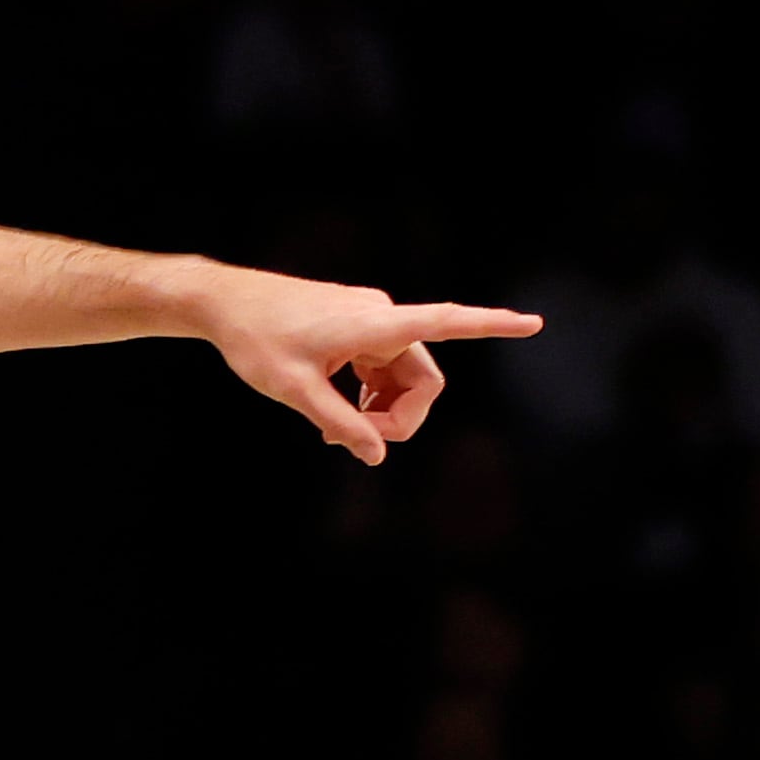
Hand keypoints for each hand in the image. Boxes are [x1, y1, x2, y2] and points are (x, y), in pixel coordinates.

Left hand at [196, 266, 540, 465]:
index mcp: (373, 324)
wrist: (226, 303)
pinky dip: (370, 394)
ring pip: (404, 377)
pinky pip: (384, 367)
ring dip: (382, 410)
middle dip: (399, 418)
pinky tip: (339, 414)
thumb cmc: (255, 340)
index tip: (533, 323)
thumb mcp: (292, 389)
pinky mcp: (359, 325)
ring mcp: (371, 319)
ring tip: (336, 431)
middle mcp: (381, 316)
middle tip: (351, 444)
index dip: (491, 325)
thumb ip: (339, 423)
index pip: (445, 320)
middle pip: (423, 379)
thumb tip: (376, 456)